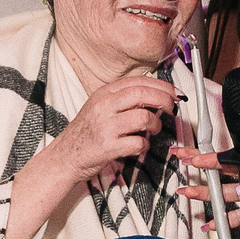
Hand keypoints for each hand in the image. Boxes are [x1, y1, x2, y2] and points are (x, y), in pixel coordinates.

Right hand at [46, 73, 180, 193]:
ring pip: (144, 118)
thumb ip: (123, 99)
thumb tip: (155, 94)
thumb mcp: (100, 107)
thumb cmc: (86, 133)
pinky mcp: (108, 147)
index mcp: (103, 94)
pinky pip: (138, 143)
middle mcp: (104, 106)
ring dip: (156, 125)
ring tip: (153, 130)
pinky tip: (140, 146)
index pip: (138, 82)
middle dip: (164, 100)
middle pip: (143, 94)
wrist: (65, 156)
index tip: (174, 92)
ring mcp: (105, 126)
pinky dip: (145, 145)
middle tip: (172, 108)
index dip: (161, 85)